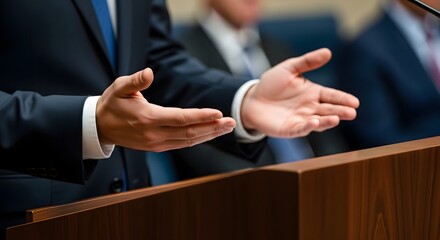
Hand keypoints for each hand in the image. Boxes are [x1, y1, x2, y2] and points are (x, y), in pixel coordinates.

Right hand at [96, 68, 235, 151]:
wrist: (100, 127)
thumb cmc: (111, 104)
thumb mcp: (119, 88)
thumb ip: (135, 80)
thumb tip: (150, 72)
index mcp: (147, 118)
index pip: (180, 118)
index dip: (200, 116)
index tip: (218, 113)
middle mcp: (154, 134)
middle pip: (189, 132)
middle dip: (212, 127)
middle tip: (231, 122)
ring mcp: (157, 143)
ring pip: (188, 141)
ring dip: (209, 134)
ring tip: (226, 127)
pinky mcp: (158, 147)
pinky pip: (182, 144)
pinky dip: (198, 139)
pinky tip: (210, 133)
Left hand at [241, 48, 359, 137]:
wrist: (252, 99)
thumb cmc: (271, 84)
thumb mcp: (289, 68)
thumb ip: (307, 62)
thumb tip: (328, 52)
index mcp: (313, 93)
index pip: (332, 96)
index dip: (343, 99)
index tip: (355, 102)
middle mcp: (310, 107)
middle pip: (329, 110)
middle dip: (341, 111)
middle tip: (352, 112)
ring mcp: (301, 119)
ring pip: (319, 121)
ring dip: (328, 121)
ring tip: (337, 119)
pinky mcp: (290, 129)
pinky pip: (301, 128)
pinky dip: (309, 126)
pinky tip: (315, 122)